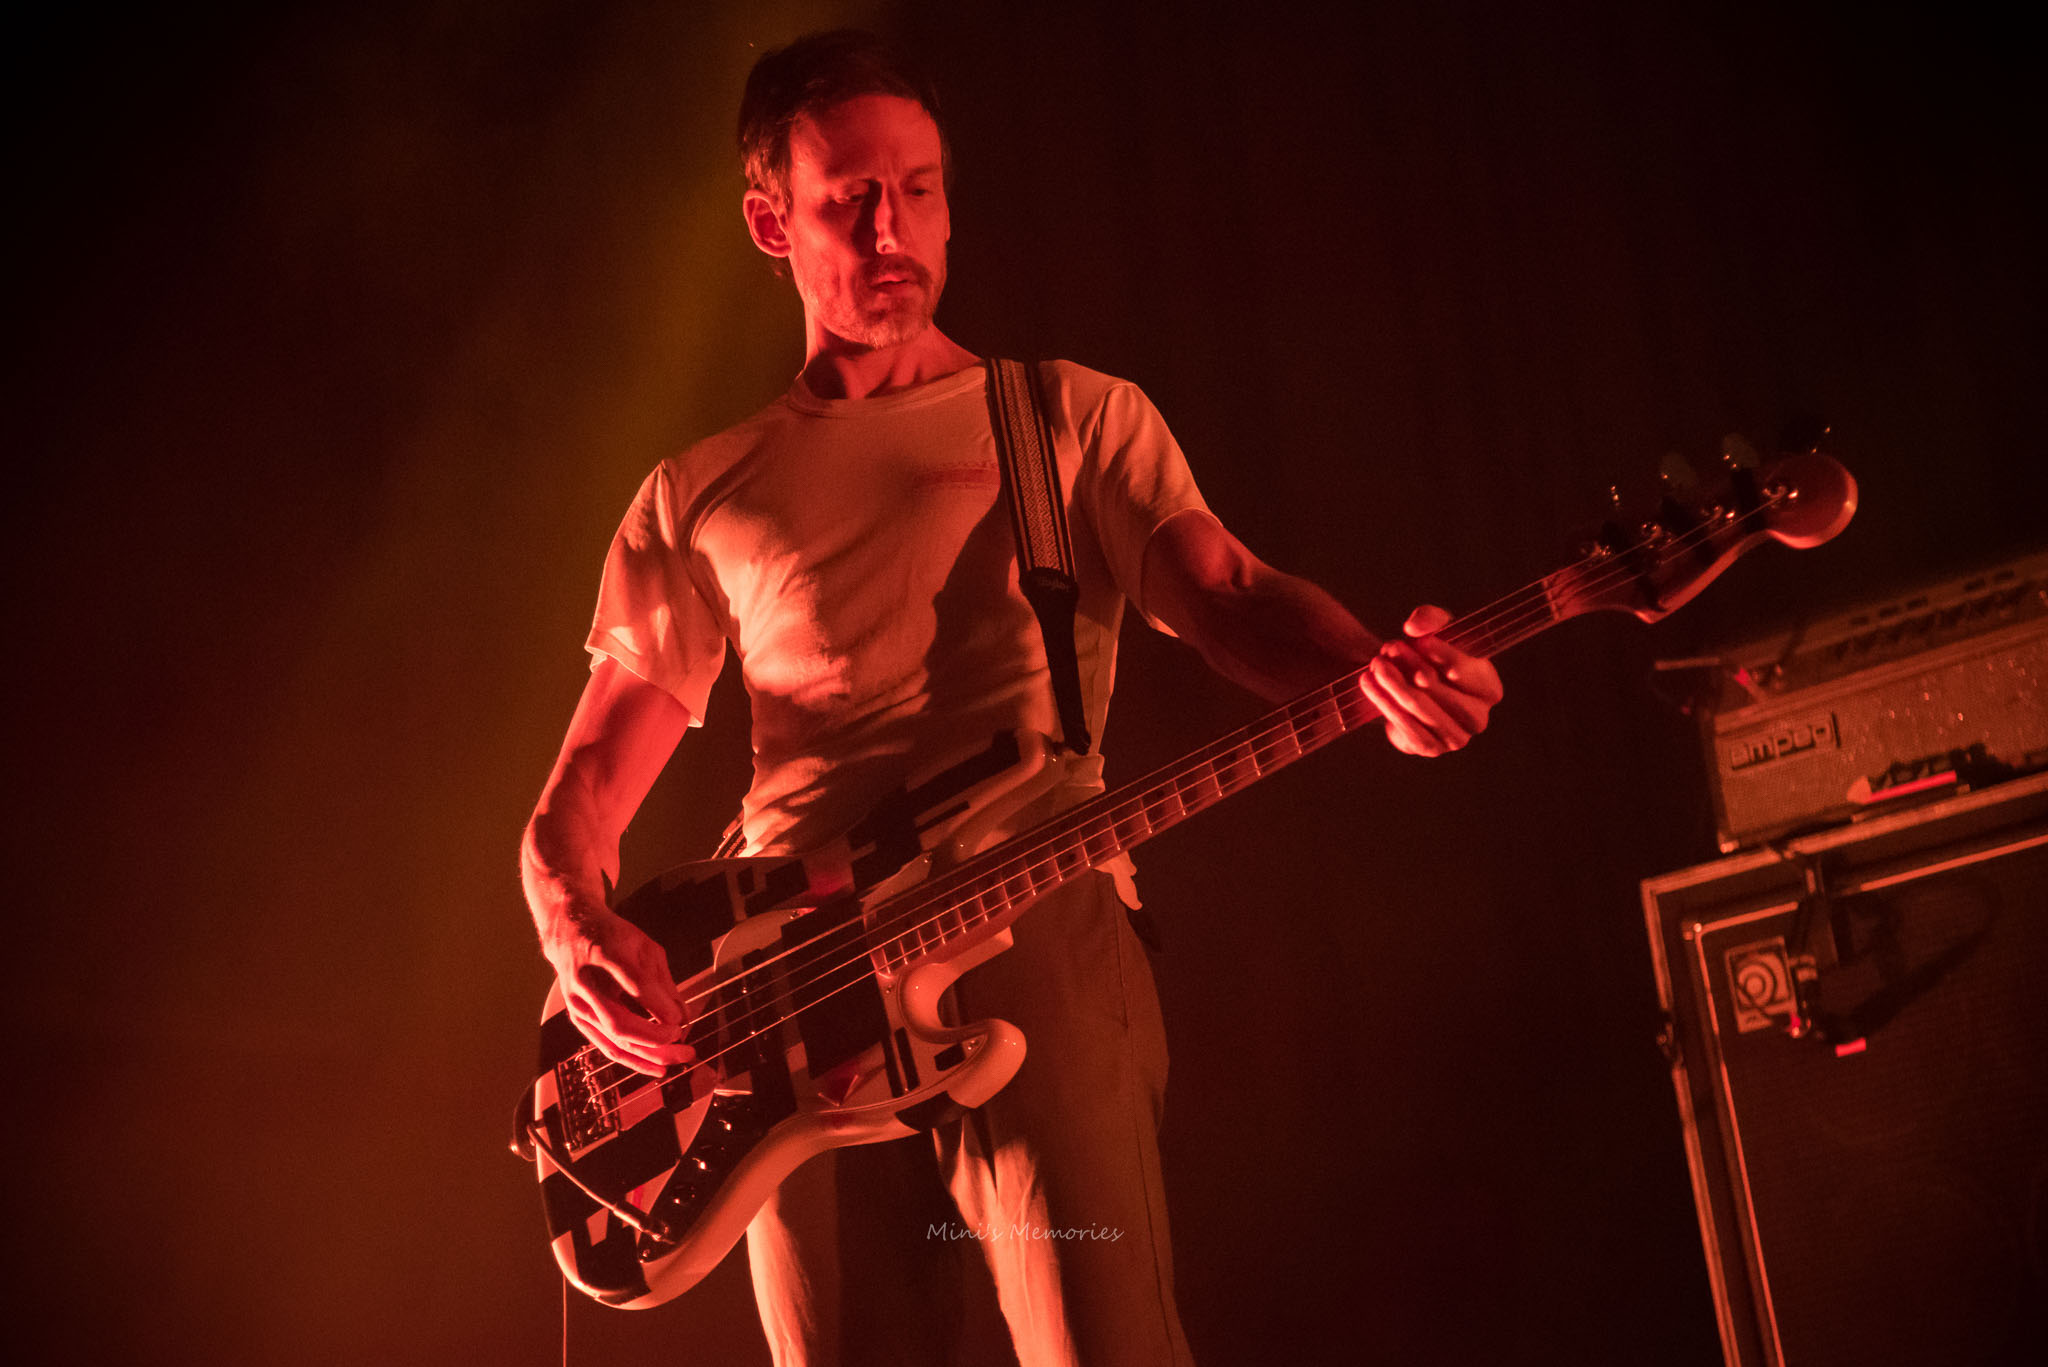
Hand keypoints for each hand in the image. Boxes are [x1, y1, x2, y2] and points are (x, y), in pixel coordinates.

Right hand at [539, 902, 692, 1077]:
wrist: (571, 933)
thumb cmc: (611, 938)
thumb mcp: (644, 947)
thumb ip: (663, 982)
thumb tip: (682, 1014)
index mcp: (606, 954)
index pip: (635, 986)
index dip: (661, 1007)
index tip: (681, 1020)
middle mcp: (587, 984)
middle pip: (622, 1023)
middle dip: (658, 1040)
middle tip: (686, 1047)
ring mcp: (579, 1005)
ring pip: (615, 1041)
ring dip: (650, 1055)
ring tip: (678, 1059)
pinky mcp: (579, 1020)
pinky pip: (608, 1047)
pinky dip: (634, 1060)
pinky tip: (656, 1067)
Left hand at [1359, 604, 1502, 756]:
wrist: (1409, 687)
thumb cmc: (1430, 658)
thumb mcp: (1436, 631)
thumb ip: (1431, 619)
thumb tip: (1416, 627)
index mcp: (1489, 689)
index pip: (1466, 671)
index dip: (1443, 654)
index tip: (1419, 640)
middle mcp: (1478, 718)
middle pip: (1439, 689)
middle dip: (1411, 666)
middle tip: (1389, 648)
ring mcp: (1455, 738)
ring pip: (1419, 707)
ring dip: (1394, 684)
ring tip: (1376, 664)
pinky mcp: (1430, 748)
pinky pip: (1406, 726)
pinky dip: (1385, 704)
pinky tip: (1370, 686)